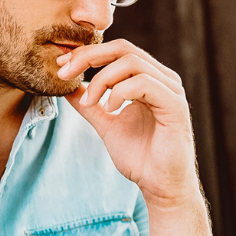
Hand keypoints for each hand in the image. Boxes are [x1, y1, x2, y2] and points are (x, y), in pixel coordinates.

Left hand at [55, 39, 198, 204]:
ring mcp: (171, 90)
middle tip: (64, 74)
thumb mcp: (106, 125)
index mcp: (149, 79)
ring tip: (90, 103)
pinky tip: (109, 110)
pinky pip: (144, 84)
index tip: (61, 67)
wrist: (160, 187)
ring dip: (102, 80)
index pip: (117, 51)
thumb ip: (90, 105)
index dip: (87, 54)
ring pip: (132, 63)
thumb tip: (68, 88)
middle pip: (123, 49)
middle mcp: (162, 79)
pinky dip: (119, 93)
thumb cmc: (140, 158)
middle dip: (89, 57)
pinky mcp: (175, 105)